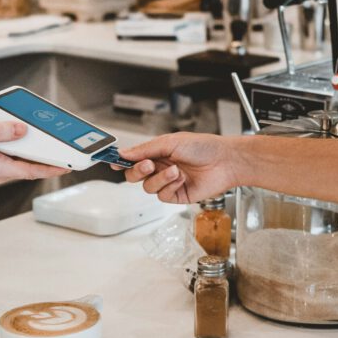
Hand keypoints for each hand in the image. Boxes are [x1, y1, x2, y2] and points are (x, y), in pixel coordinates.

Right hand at [0, 118, 68, 182]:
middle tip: (66, 151)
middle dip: (48, 160)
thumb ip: (1, 131)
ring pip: (22, 161)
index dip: (51, 169)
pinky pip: (13, 155)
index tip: (67, 166)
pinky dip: (24, 147)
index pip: (31, 171)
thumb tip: (22, 130)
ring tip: (52, 142)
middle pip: (30, 167)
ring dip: (36, 153)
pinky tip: (28, 136)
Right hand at [119, 133, 238, 203]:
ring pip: (148, 187)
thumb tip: (124, 152)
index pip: (133, 158)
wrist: (225, 162)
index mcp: (157, 152)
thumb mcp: (170, 142)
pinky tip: (182, 179)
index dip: (121, 161)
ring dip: (160, 178)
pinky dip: (170, 187)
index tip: (112, 162)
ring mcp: (168, 182)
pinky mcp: (177, 195)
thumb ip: (145, 149)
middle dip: (138, 171)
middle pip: (135, 175)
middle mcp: (160, 167)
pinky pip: (163, 196)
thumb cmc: (203, 147)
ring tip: (176, 170)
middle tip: (148, 165)